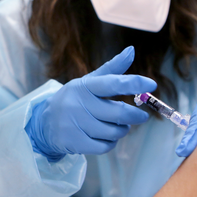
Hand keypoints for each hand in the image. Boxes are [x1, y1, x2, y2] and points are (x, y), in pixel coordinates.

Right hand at [26, 46, 155, 160]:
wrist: (45, 123)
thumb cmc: (74, 100)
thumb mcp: (89, 82)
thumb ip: (112, 68)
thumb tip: (131, 50)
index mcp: (84, 86)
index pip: (112, 83)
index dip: (133, 83)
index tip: (151, 85)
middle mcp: (79, 104)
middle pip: (118, 113)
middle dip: (135, 116)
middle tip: (141, 116)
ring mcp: (76, 124)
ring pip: (114, 132)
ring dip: (122, 130)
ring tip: (120, 126)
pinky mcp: (75, 142)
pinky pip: (105, 146)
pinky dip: (111, 143)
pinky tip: (107, 137)